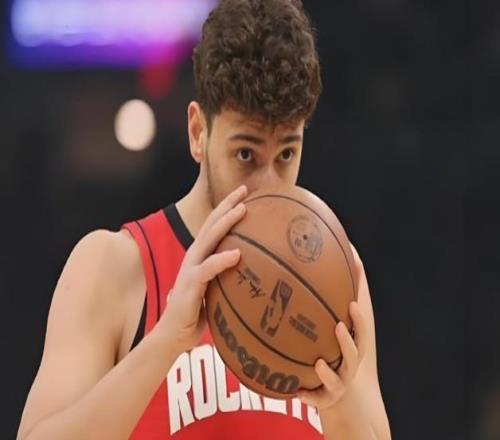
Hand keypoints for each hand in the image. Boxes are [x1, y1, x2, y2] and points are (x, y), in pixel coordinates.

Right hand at [156, 185, 247, 354]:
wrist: (173, 335)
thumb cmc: (198, 314)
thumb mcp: (217, 291)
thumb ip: (230, 279)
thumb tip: (258, 275)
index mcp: (201, 256)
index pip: (214, 226)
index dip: (227, 208)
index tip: (246, 195)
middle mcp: (194, 257)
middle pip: (211, 224)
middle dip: (227, 204)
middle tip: (245, 189)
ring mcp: (191, 268)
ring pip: (209, 239)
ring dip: (225, 222)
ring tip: (242, 209)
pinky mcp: (190, 284)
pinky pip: (208, 268)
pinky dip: (222, 260)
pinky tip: (237, 254)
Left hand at [297, 300, 367, 410]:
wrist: (340, 395)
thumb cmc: (337, 354)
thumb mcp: (341, 332)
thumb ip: (341, 301)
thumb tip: (350, 260)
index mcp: (353, 350)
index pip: (361, 334)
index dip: (358, 320)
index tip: (351, 304)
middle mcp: (348, 367)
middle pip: (353, 355)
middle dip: (347, 341)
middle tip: (338, 325)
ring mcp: (337, 385)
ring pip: (336, 380)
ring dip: (328, 372)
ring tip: (319, 364)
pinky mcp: (323, 399)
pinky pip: (316, 400)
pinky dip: (308, 397)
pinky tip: (296, 392)